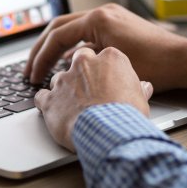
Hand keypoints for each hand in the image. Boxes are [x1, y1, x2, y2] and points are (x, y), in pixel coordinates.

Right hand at [25, 3, 186, 92]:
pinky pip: (87, 33)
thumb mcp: (113, 65)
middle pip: (59, 27)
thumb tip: (63, 70)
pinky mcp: (118, 25)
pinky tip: (69, 66)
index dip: (41, 58)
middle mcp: (103, 12)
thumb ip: (84, 63)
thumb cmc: (156, 66)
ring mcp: (111, 16)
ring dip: (56, 48)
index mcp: (99, 19)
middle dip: (41, 50)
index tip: (33, 76)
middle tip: (29, 70)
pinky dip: (74, 48)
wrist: (184, 60)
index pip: (57, 35)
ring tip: (44, 69)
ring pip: (72, 29)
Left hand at [34, 46, 152, 150]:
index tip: (106, 79)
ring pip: (59, 79)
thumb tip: (144, 88)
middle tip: (88, 89)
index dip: (104, 70)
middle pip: (78, 61)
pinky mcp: (50, 98)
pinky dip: (46, 103)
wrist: (109, 131)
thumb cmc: (127, 114)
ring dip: (64, 90)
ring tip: (73, 106)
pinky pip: (42, 97)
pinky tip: (54, 112)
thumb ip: (138, 88)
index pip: (103, 56)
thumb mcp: (141, 99)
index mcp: (109, 58)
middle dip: (81, 73)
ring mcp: (64, 80)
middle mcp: (84, 63)